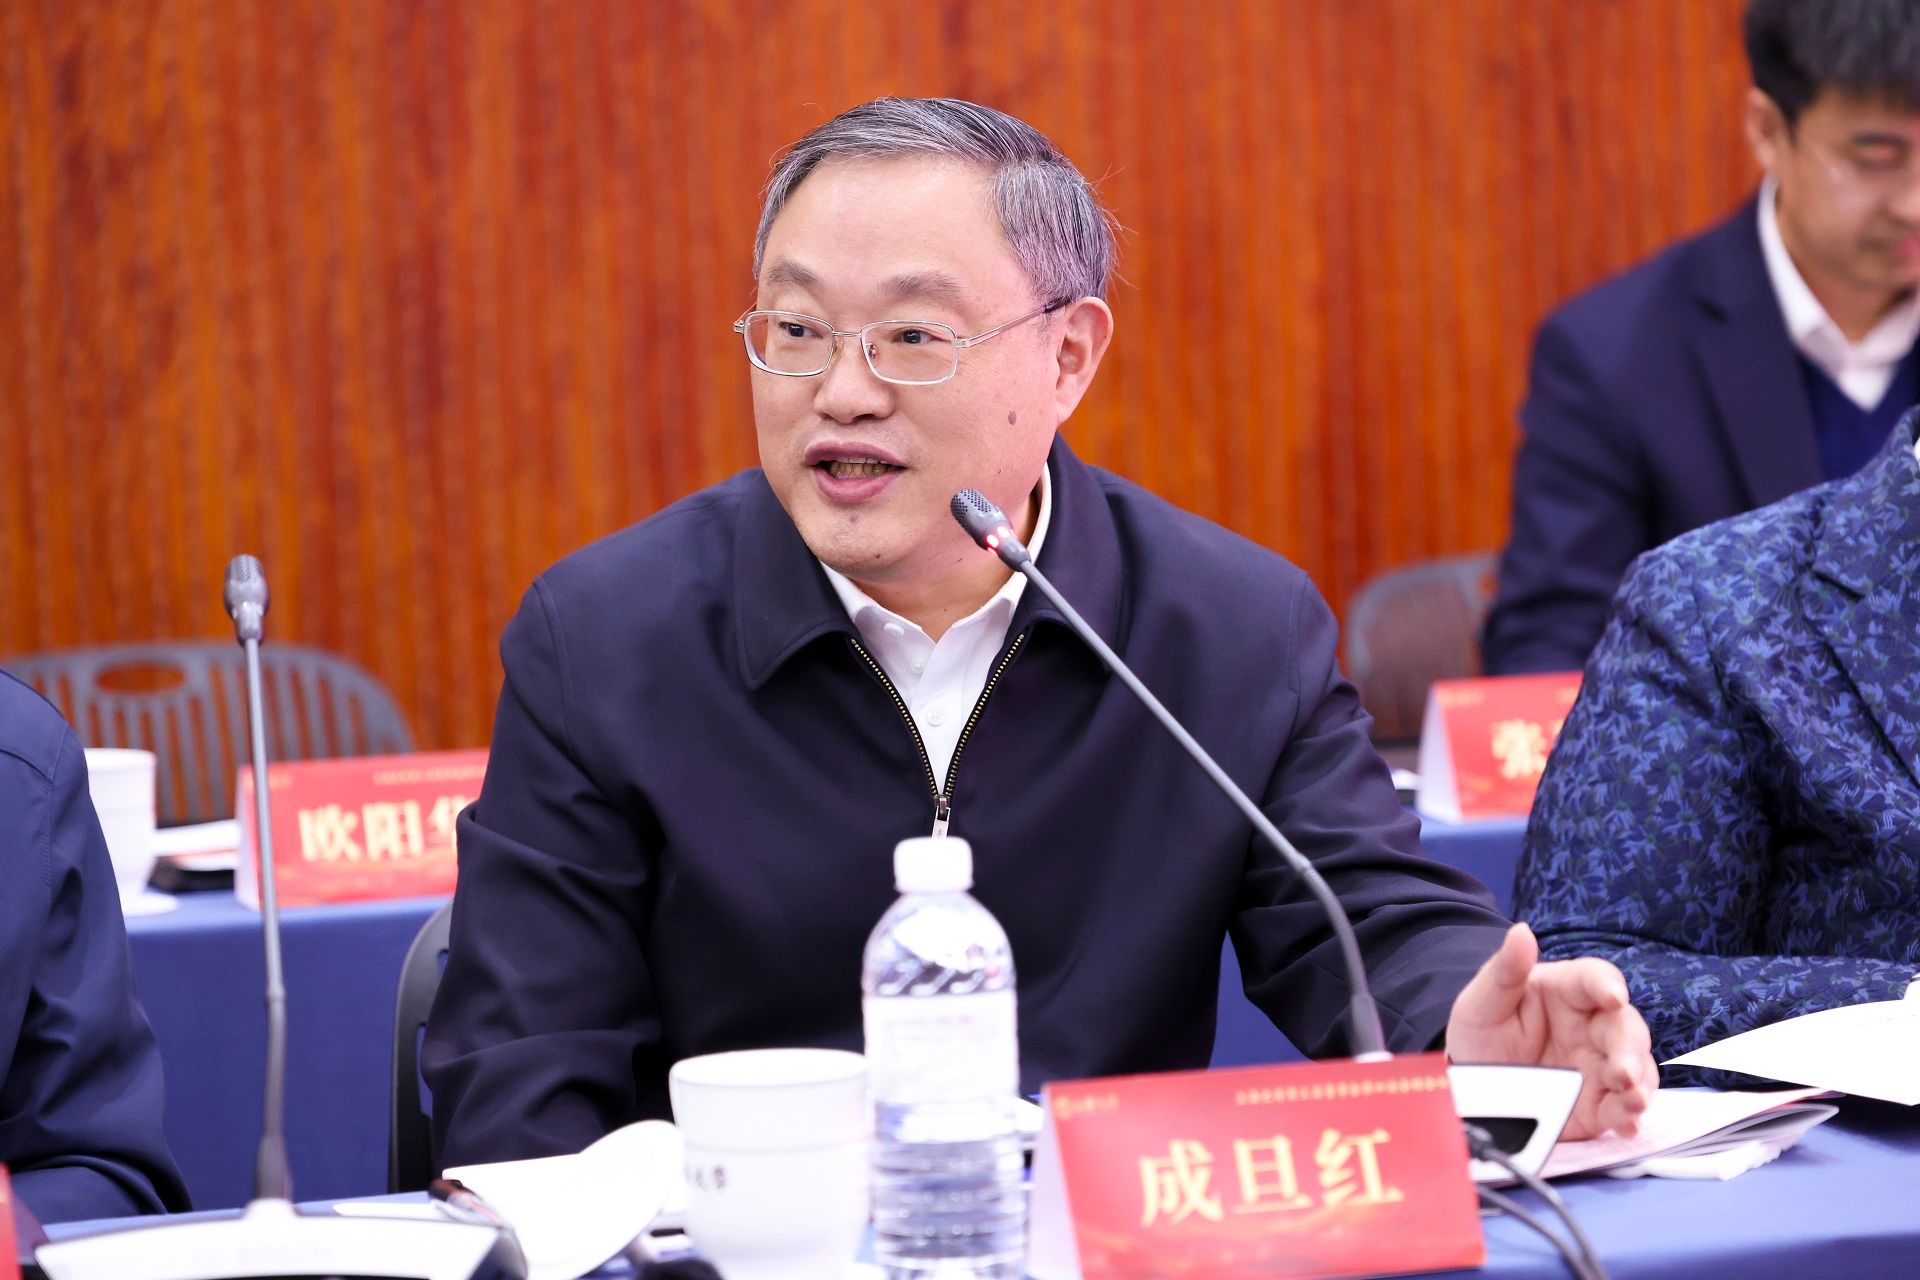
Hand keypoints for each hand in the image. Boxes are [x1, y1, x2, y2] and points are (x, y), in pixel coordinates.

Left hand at [1445, 922, 1657, 1140]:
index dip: (1607, 985)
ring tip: (1633, 1100)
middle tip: (1622, 1071)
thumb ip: (1504, 970)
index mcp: (1567, 991)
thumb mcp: (1482, 1002)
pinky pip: (1621, 1109)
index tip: (1612, 995)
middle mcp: (1592, 1026)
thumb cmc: (1482, 1032)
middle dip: (1630, 1049)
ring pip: (1637, 1068)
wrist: (1471, 1085)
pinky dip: (1629, 1117)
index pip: (1595, 979)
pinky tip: (1628, 1124)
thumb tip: (1521, 931)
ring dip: (1639, 1084)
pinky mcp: (1599, 1104)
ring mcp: (1599, 1065)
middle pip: (1625, 1028)